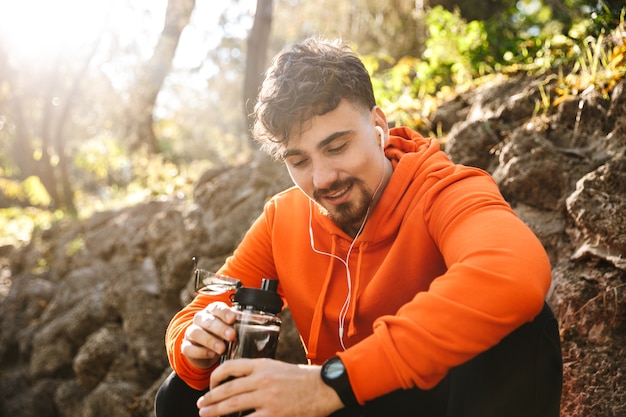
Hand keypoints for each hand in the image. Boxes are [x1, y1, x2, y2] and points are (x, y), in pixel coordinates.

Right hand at [181, 301, 236, 368]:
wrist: (205, 350)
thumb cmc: (221, 335)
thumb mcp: (231, 328)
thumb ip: (239, 324)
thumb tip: (257, 322)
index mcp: (212, 311)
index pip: (217, 308)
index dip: (224, 313)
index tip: (233, 319)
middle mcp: (200, 319)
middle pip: (208, 321)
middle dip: (220, 328)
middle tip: (232, 336)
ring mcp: (191, 332)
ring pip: (197, 333)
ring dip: (210, 341)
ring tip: (222, 348)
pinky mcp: (186, 346)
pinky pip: (189, 348)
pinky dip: (200, 352)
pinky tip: (211, 354)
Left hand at [197, 358, 344, 416]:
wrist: (323, 388)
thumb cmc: (301, 378)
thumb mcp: (277, 367)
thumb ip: (259, 372)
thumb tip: (239, 382)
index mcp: (262, 365)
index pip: (230, 366)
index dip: (216, 376)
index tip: (211, 385)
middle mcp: (262, 379)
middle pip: (227, 388)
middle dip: (210, 397)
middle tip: (201, 404)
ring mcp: (266, 398)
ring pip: (232, 404)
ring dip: (216, 410)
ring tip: (206, 413)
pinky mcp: (273, 414)